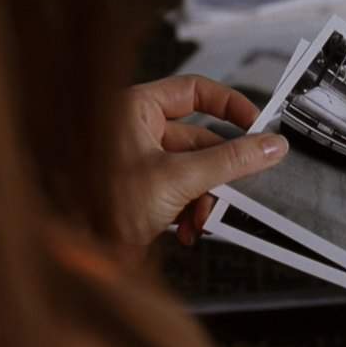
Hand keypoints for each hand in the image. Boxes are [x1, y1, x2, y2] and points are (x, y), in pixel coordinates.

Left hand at [113, 75, 287, 246]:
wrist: (77, 255)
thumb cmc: (100, 205)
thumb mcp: (178, 178)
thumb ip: (230, 161)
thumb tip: (268, 146)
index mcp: (135, 110)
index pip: (193, 91)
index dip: (228, 104)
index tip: (255, 123)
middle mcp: (137, 132)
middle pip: (201, 140)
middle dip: (219, 173)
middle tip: (240, 186)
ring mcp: (141, 164)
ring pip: (196, 171)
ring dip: (206, 198)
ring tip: (203, 218)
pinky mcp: (144, 193)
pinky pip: (183, 193)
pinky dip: (192, 212)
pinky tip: (189, 230)